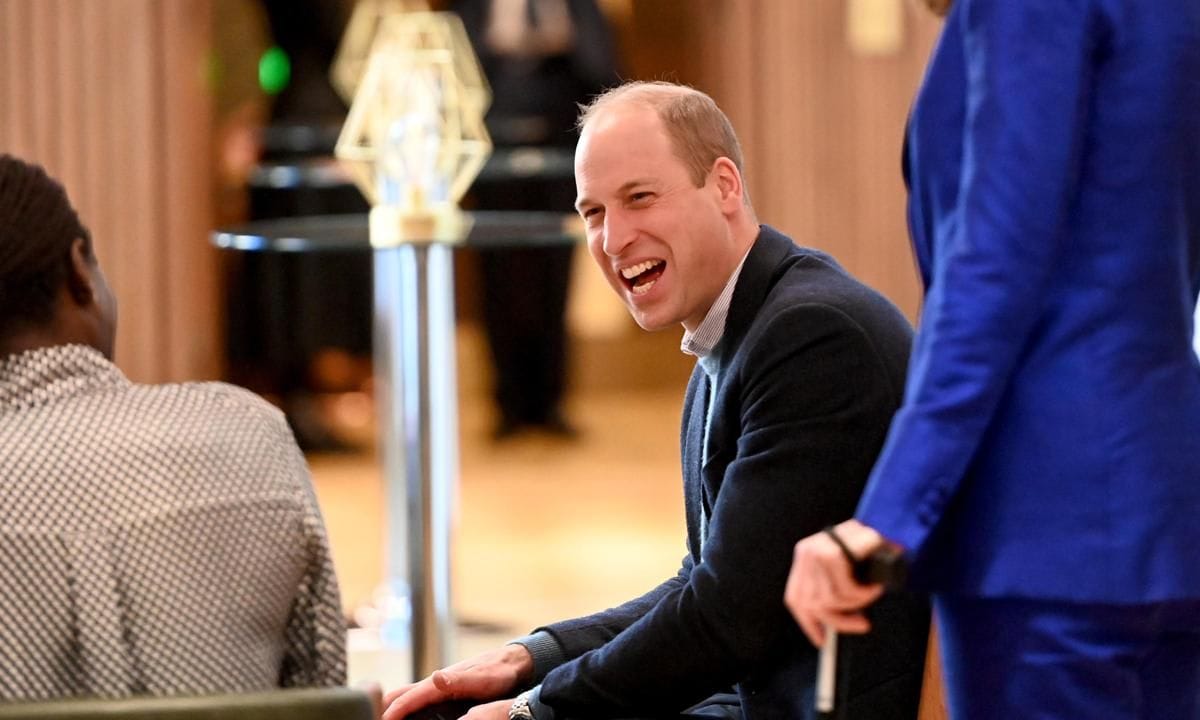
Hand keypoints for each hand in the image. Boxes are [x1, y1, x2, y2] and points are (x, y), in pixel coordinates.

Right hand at [382, 645, 532, 719]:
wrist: (511, 661)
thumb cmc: (499, 672)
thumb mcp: (482, 679)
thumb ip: (459, 680)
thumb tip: (435, 677)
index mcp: (441, 681)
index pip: (410, 697)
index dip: (394, 710)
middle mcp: (436, 682)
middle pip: (401, 694)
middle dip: (384, 706)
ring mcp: (438, 685)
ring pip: (408, 695)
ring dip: (394, 706)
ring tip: (384, 719)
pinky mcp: (443, 690)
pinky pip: (417, 698)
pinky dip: (405, 706)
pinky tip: (405, 716)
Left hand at [783, 519, 889, 647]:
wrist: (890, 520)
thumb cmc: (871, 548)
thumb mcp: (846, 569)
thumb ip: (831, 586)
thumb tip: (827, 622)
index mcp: (804, 556)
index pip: (795, 598)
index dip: (807, 622)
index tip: (821, 639)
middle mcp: (807, 552)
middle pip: (812, 605)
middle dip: (840, 621)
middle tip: (862, 623)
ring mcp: (817, 552)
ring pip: (831, 599)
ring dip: (857, 603)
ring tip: (872, 594)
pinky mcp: (832, 552)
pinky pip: (845, 589)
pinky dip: (863, 594)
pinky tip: (874, 588)